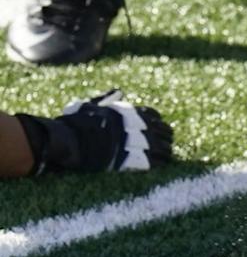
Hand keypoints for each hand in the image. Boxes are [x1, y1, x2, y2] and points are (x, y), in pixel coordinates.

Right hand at [48, 90, 173, 172]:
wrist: (70, 142)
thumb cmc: (75, 124)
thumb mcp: (90, 105)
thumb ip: (106, 99)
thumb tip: (117, 91)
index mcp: (129, 112)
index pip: (154, 115)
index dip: (156, 123)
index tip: (156, 129)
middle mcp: (138, 125)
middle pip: (163, 130)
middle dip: (164, 137)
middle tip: (164, 144)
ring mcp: (139, 141)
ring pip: (163, 147)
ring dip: (165, 152)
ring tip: (165, 156)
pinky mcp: (136, 159)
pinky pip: (156, 161)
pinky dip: (159, 163)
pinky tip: (159, 165)